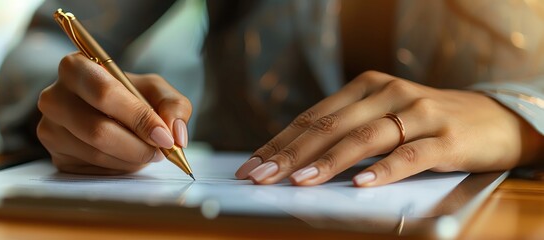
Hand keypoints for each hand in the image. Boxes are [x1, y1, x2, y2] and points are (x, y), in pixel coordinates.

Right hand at [37, 53, 191, 174]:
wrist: (105, 113)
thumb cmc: (129, 96)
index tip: (164, 136)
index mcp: (75, 67)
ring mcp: (50, 129)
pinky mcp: (56, 156)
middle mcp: (54, 97)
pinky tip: (127, 156)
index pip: (105, 94)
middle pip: (98, 130)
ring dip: (132, 158)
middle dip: (137, 145)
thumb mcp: (154, 90)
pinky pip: (93, 169)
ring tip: (146, 151)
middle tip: (160, 150)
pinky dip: (119, 167)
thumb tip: (176, 135)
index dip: (139, 117)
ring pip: (97, 153)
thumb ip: (173, 105)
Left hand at [235, 71, 542, 186]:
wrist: (493, 119)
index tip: (252, 166)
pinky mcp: (447, 137)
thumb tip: (297, 161)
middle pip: (330, 126)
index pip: (312, 117)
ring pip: (365, 138)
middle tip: (261, 177)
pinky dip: (385, 170)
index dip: (279, 142)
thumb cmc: (425, 123)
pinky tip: (362, 184)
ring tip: (301, 182)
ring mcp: (418, 112)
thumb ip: (346, 131)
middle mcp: (387, 93)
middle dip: (291, 154)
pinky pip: (411, 155)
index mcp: (366, 87)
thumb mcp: (382, 118)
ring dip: (329, 162)